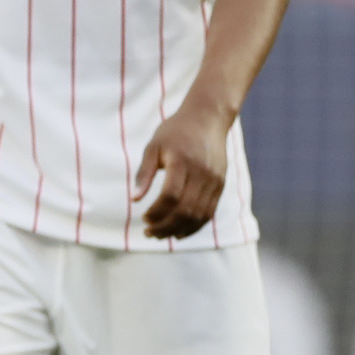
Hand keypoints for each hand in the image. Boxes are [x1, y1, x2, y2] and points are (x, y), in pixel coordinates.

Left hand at [135, 97, 229, 239]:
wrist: (208, 118)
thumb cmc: (175, 132)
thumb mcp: (153, 146)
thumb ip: (144, 173)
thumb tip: (133, 199)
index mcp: (182, 162)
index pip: (170, 196)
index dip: (156, 212)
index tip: (144, 218)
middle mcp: (201, 173)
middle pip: (186, 210)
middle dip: (166, 227)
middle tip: (149, 233)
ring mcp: (214, 180)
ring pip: (199, 215)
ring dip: (179, 230)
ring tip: (161, 235)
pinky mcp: (220, 185)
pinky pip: (209, 212)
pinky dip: (194, 226)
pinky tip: (179, 232)